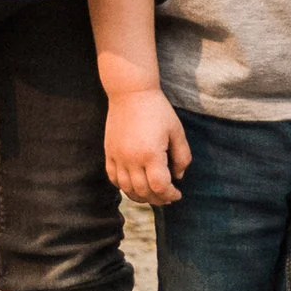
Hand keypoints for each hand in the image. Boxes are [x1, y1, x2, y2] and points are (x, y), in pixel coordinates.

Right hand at [104, 85, 189, 205]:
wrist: (130, 92)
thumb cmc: (157, 109)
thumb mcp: (177, 131)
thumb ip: (182, 156)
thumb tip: (178, 177)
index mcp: (151, 154)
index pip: (160, 187)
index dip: (170, 195)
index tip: (177, 194)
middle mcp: (131, 159)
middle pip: (143, 192)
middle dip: (158, 198)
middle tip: (167, 197)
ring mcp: (117, 156)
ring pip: (127, 188)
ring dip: (140, 196)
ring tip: (151, 194)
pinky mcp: (109, 152)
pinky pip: (113, 177)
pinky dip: (123, 186)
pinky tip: (134, 184)